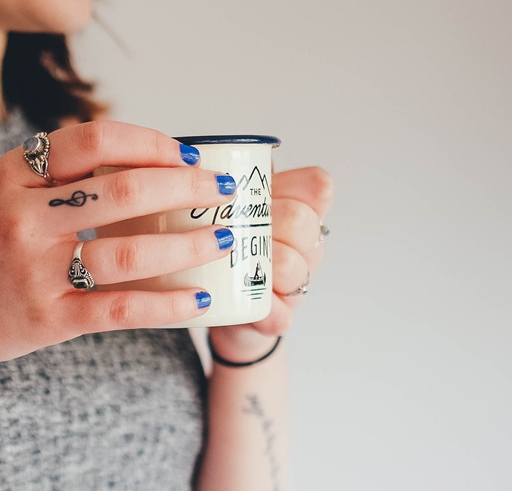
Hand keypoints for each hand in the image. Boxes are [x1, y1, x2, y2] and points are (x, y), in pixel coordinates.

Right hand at [0, 121, 240, 383]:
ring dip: (189, 244)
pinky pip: (121, 308)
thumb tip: (143, 162)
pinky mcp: (47, 320)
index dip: (151, 143)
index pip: (93, 140)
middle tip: (222, 193)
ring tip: (225, 238)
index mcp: (11, 177)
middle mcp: (21, 218)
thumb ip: (55, 178)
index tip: (189, 155)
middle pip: (123, 190)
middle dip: (186, 188)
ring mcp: (34, 271)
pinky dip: (167, 304)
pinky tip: (198, 299)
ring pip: (131, 251)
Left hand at [208, 166, 334, 360]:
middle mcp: (307, 245)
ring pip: (293, 266)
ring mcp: (297, 283)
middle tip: (228, 229)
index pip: (317, 187)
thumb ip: (219, 178)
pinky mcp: (280, 318)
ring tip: (229, 262)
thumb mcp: (223, 205)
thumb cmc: (221, 243)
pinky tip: (246, 305)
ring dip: (261, 265)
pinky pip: (281, 313)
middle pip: (301, 222)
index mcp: (299, 210)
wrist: (215, 304)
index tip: (256, 193)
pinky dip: (264, 310)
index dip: (290, 188)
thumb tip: (194, 152)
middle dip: (264, 224)